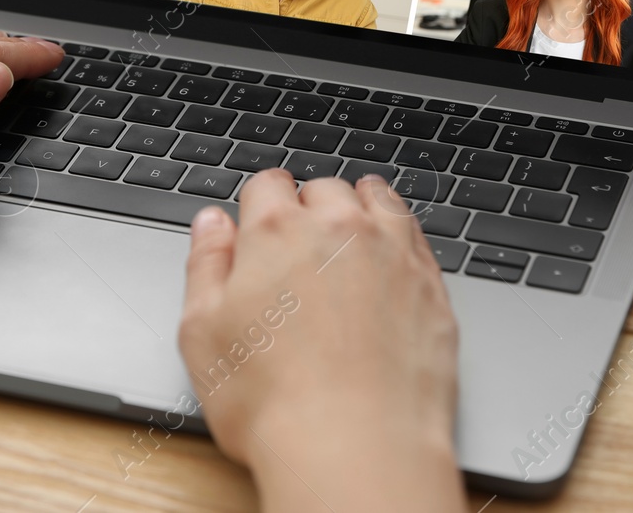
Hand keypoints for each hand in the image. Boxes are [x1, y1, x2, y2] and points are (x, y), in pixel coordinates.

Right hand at [179, 170, 462, 511]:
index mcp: (276, 232)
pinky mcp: (430, 286)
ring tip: (348, 239)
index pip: (267, 184)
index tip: (258, 225)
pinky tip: (389, 261)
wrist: (354, 448)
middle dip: (309, 208)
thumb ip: (205, 265)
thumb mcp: (202, 333)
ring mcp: (392, 253)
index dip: (259, 204)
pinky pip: (417, 236)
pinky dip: (400, 238)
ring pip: (378, 200)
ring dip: (360, 210)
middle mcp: (339, 228)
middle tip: (299, 247)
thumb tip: (211, 225)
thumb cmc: (272, 403)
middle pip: (324, 189)